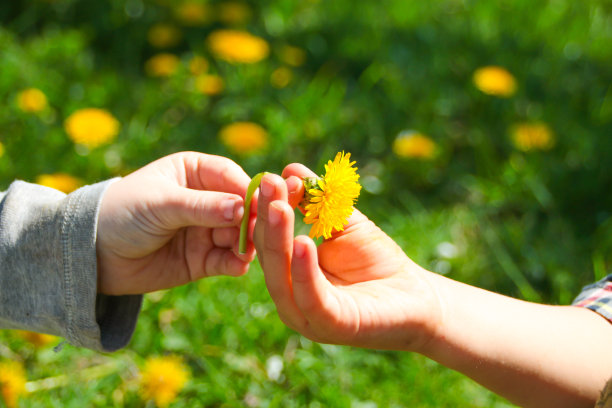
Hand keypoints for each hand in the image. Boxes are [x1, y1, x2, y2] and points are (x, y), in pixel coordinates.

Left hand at [96, 152, 255, 294]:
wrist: (91, 256)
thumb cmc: (121, 214)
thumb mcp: (161, 204)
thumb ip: (202, 207)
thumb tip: (243, 208)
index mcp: (195, 172)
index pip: (231, 176)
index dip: (248, 190)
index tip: (263, 204)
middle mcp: (206, 200)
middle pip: (242, 207)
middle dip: (252, 219)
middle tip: (261, 232)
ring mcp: (206, 231)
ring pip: (239, 235)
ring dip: (247, 243)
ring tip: (247, 252)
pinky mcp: (203, 260)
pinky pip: (227, 260)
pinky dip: (236, 263)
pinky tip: (238, 266)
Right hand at [254, 163, 442, 350]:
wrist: (416, 296)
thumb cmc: (376, 261)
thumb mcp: (342, 224)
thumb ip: (318, 200)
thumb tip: (290, 168)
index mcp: (287, 274)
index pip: (267, 239)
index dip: (268, 208)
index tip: (272, 176)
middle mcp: (290, 296)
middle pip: (269, 256)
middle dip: (268, 219)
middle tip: (269, 184)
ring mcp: (307, 316)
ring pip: (281, 279)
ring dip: (278, 241)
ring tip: (280, 208)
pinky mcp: (331, 326)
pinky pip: (311, 299)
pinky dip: (304, 272)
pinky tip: (304, 242)